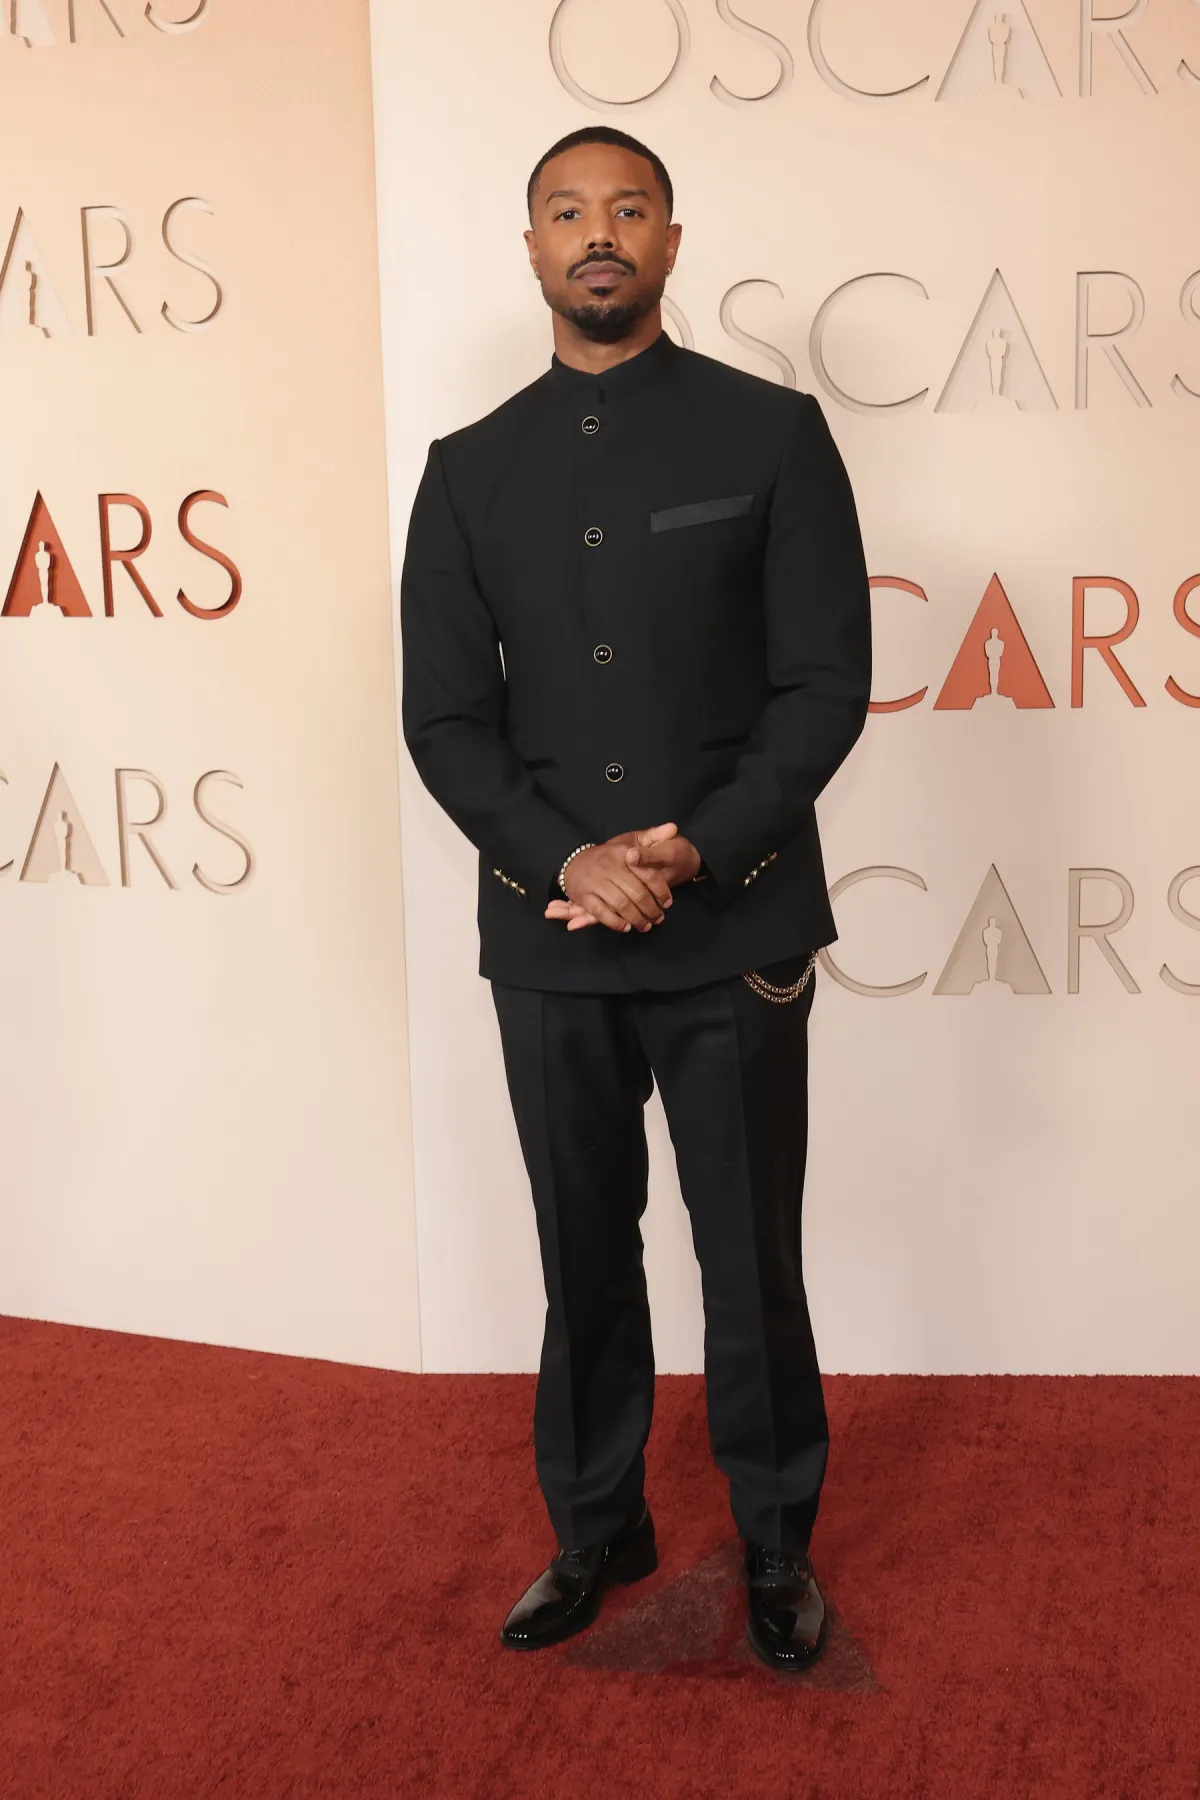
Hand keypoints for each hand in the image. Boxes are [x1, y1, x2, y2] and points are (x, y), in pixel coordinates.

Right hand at [553, 835, 674, 933]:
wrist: (573, 861)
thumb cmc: (609, 854)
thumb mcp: (631, 839)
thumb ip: (653, 836)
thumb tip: (673, 828)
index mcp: (624, 853)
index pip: (649, 875)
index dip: (661, 891)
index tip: (667, 903)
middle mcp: (610, 867)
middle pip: (637, 894)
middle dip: (651, 910)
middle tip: (657, 919)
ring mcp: (596, 882)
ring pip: (621, 905)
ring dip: (636, 919)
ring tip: (644, 926)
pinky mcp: (584, 896)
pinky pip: (602, 913)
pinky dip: (615, 922)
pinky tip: (625, 927)